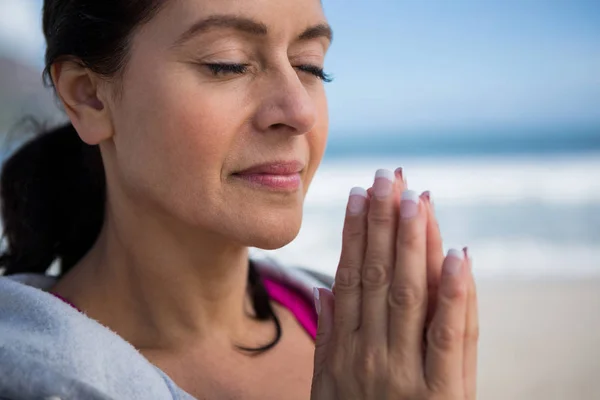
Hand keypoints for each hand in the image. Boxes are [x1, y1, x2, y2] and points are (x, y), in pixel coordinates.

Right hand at [311, 169, 478, 398]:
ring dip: (413, 243)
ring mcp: (406, 375)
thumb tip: (325, 290)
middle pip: (378, 277)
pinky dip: (456, 295)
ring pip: (410, 296)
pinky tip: (459, 255)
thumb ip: (328, 340)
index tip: (359, 194)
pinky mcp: (444, 396)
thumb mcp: (327, 390)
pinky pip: (450, 338)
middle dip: (383, 223)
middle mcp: (371, 356)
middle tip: (388, 177)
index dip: (354, 234)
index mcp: (342, 352)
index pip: (350, 278)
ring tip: (416, 198)